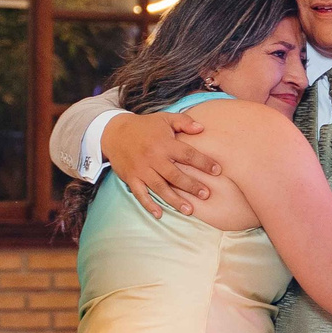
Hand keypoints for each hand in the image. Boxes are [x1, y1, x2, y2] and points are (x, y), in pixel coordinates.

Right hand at [104, 111, 222, 219]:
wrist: (114, 132)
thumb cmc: (144, 126)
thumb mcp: (164, 118)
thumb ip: (184, 122)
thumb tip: (202, 128)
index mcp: (164, 144)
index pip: (188, 154)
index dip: (203, 162)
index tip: (217, 170)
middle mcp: (154, 158)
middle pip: (175, 175)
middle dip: (192, 186)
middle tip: (206, 195)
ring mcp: (141, 170)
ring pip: (160, 187)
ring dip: (175, 200)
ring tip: (189, 210)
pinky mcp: (131, 178)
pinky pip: (140, 194)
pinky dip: (149, 204)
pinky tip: (159, 214)